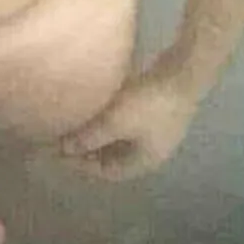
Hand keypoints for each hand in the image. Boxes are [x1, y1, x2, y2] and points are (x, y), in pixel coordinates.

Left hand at [58, 52, 197, 181]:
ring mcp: (156, 127)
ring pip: (121, 135)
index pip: (109, 172)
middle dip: (90, 146)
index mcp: (145, 161)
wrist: (183, 72)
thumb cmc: (148, 104)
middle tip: (64, 136)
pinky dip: (110, 115)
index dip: (84, 165)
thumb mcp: (115, 122)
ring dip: (100, 130)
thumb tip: (64, 149)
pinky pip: (127, 118)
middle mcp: (152, 148)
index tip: (60, 153)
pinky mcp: (156, 106)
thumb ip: (89, 137)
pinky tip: (96, 103)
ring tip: (76, 120)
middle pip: (115, 154)